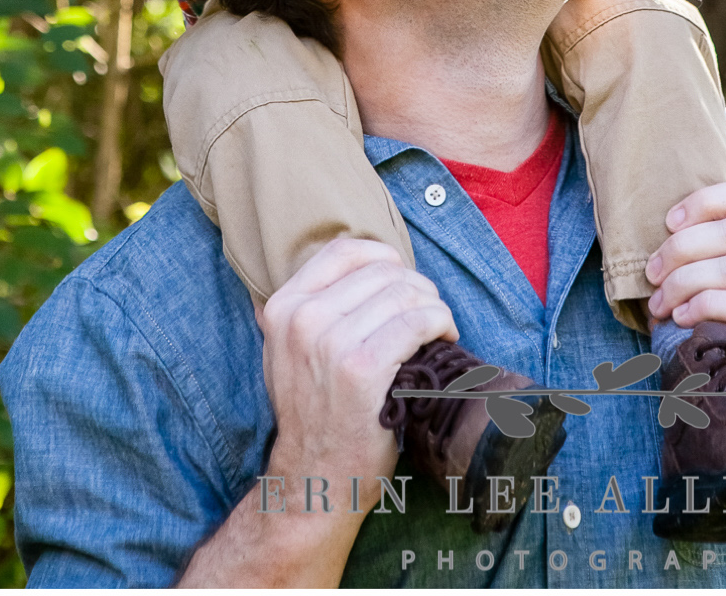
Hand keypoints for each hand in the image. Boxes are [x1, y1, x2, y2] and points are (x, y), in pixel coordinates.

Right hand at [260, 237, 456, 484]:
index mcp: (282, 306)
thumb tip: (347, 267)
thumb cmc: (313, 414)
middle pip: (382, 271)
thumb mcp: (287, 351)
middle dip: (417, 288)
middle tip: (429, 316)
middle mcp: (301, 318)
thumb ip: (306, 309)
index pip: (343, 250)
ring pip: (404, 294)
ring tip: (438, 331)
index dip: (385, 259)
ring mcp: (329, 342)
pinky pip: (416, 324)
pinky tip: (443, 342)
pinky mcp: (362, 370)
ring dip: (434, 307)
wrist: (315, 474)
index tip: (403, 285)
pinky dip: (440, 325)